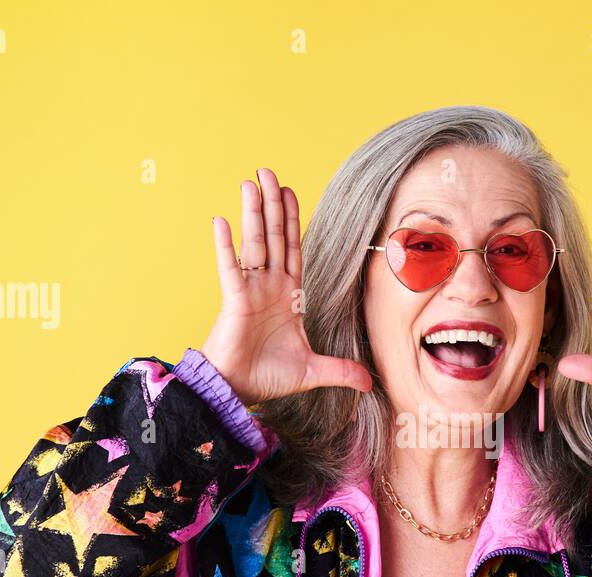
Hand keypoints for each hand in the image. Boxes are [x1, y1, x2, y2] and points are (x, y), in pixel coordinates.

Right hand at [201, 167, 372, 404]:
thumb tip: (370, 383)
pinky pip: (230, 268)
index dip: (291, 221)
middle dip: (272, 205)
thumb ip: (341, 370)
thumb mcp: (313, 371)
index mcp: (288, 295)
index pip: (292, 249)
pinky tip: (221, 220)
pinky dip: (226, 245)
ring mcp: (250, 290)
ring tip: (250, 183)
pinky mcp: (235, 300)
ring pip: (254, 244)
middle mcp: (268, 286)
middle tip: (268, 172)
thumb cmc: (268, 377)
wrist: (239, 390)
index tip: (290, 193)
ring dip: (253, 213)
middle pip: (273, 237)